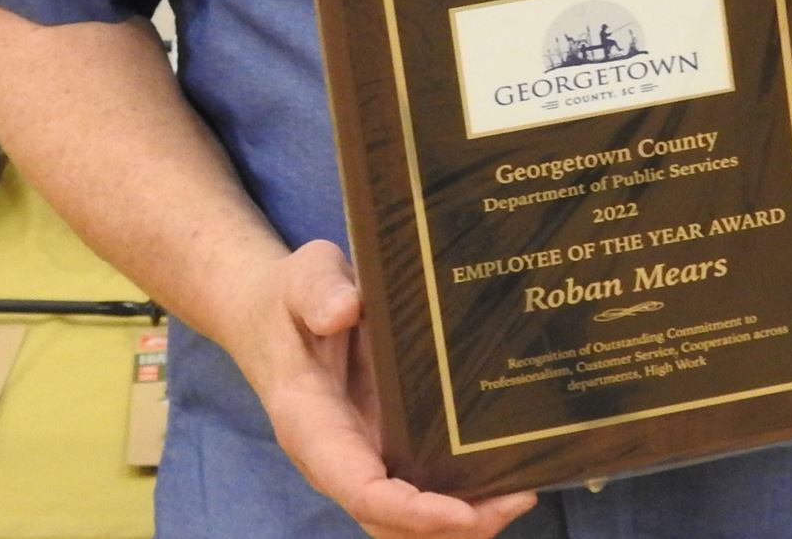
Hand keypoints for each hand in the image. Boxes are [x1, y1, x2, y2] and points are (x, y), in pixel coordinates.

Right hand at [233, 238, 538, 538]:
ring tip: (520, 495)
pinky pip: (418, 486)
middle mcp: (337, 456)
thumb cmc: (290, 298)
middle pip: (390, 520)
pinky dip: (458, 494)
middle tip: (516, 500)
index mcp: (312, 427)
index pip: (359, 489)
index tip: (458, 512)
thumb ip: (318, 290)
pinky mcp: (383, 444)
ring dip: (462, 520)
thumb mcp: (303, 277)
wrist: (271, 312)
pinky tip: (503, 474)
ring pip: (407, 516)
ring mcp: (361, 454)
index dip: (409, 511)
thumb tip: (344, 309)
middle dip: (451, 527)